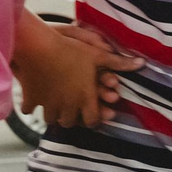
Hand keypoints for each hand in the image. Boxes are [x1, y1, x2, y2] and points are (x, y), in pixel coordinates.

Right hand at [12, 14, 140, 128]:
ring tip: (57, 109)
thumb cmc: (71, 50)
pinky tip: (34, 103)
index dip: (95, 120)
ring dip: (55, 116)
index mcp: (85, 99)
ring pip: (51, 120)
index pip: (92, 121)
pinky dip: (32, 108)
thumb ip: (119, 63)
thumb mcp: (98, 55)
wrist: (38, 47)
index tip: (95, 117)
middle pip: (70, 123)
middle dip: (74, 119)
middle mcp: (67, 106)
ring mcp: (48, 104)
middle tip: (75, 113)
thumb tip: (143, 64)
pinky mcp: (31, 99)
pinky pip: (29, 110)